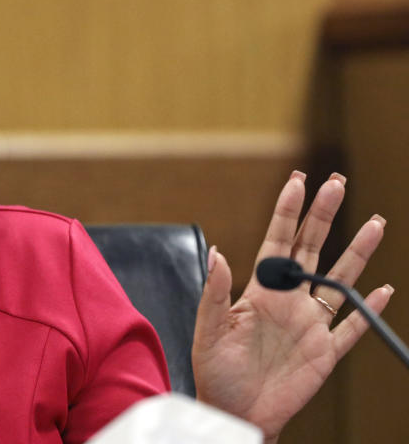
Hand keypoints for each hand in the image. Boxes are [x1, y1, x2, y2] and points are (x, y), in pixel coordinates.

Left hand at [191, 171, 392, 442]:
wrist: (233, 410)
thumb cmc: (215, 370)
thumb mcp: (208, 330)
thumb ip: (215, 292)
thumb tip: (217, 253)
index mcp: (260, 290)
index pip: (277, 242)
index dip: (288, 212)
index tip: (298, 182)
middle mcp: (288, 300)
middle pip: (311, 249)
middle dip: (324, 216)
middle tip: (337, 184)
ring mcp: (309, 324)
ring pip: (339, 280)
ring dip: (357, 252)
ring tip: (374, 223)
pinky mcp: (325, 352)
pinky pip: (352, 327)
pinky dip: (368, 308)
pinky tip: (382, 288)